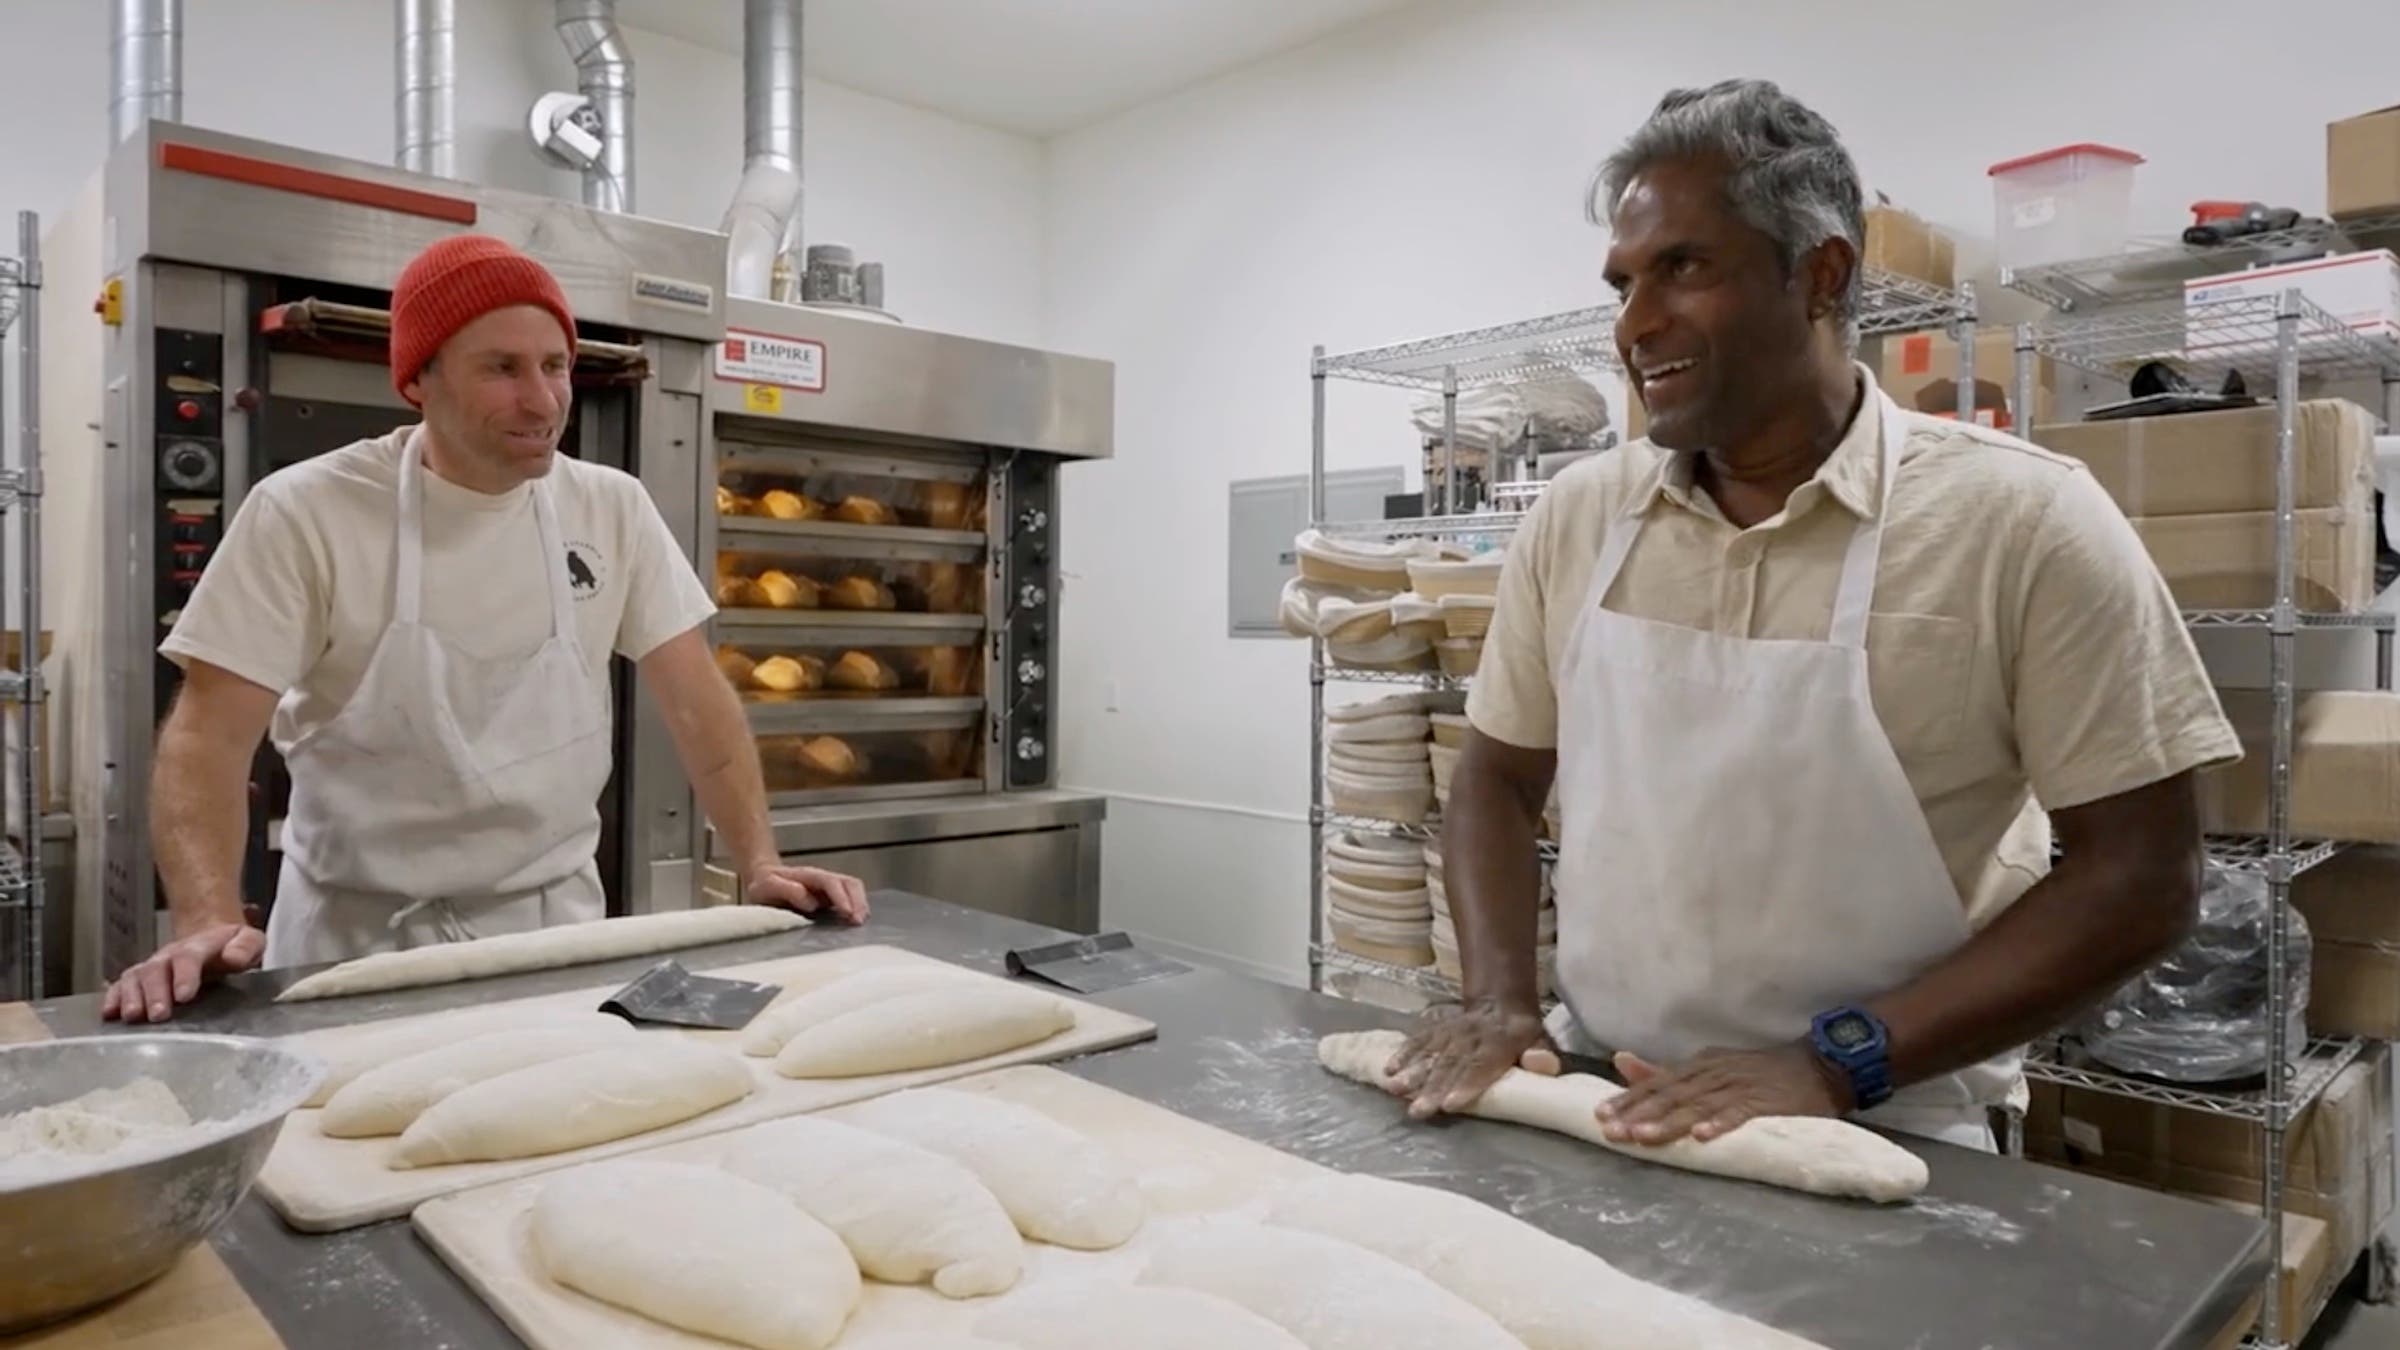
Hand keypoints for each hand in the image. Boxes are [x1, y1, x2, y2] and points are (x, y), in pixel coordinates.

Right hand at [100, 923, 265, 1022]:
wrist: (211, 939)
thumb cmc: (232, 947)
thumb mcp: (250, 941)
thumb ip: (246, 947)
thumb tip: (233, 958)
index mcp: (198, 946)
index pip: (188, 957)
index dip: (184, 975)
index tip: (184, 995)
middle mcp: (169, 956)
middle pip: (156, 970)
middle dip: (155, 993)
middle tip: (158, 1015)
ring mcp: (152, 967)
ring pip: (135, 978)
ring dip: (132, 998)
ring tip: (132, 1017)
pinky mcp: (140, 980)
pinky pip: (121, 985)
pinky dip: (113, 998)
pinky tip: (109, 1013)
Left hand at [742, 862, 869, 923]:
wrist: (762, 880)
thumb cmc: (764, 885)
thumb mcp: (766, 885)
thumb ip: (786, 889)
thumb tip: (809, 900)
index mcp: (808, 876)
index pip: (831, 882)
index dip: (841, 897)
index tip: (848, 913)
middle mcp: (822, 879)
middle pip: (849, 883)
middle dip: (857, 901)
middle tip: (858, 922)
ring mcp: (828, 888)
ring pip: (853, 889)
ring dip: (860, 905)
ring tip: (860, 922)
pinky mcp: (830, 897)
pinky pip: (850, 898)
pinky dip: (857, 908)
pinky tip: (855, 921)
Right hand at [1382, 997, 1553, 1119]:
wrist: (1499, 1002)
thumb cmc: (1519, 1034)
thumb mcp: (1539, 1039)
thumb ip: (1541, 1055)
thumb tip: (1542, 1065)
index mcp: (1499, 1044)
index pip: (1482, 1066)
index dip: (1466, 1085)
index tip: (1450, 1104)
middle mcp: (1470, 1038)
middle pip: (1450, 1064)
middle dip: (1432, 1088)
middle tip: (1418, 1110)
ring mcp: (1450, 1032)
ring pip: (1430, 1052)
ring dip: (1412, 1072)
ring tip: (1395, 1089)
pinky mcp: (1436, 1029)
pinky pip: (1418, 1039)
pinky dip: (1403, 1053)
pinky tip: (1389, 1069)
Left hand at [1595, 1042, 1853, 1145]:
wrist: (1816, 1064)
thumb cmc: (1758, 1072)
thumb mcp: (1708, 1067)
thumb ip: (1665, 1071)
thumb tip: (1622, 1062)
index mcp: (1698, 1066)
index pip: (1656, 1083)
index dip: (1628, 1099)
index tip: (1599, 1115)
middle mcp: (1713, 1073)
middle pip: (1670, 1094)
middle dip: (1638, 1114)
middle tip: (1612, 1131)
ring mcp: (1739, 1086)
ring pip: (1697, 1105)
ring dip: (1669, 1122)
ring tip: (1643, 1137)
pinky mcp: (1765, 1101)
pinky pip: (1739, 1114)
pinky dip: (1720, 1124)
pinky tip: (1702, 1137)